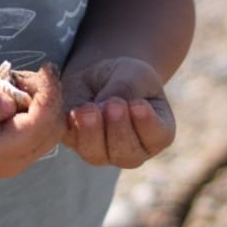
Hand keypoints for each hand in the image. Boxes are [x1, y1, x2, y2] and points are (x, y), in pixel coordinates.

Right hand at [0, 64, 64, 178]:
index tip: (46, 67)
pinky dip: (37, 109)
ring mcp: (17, 160)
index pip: (41, 124)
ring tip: (17, 84)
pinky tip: (14, 96)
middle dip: (49, 98)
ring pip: (51, 129)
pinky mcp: (16, 153)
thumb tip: (11, 102)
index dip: (50, 94)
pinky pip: (41, 130)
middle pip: (53, 128)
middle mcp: (14, 163)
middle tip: (23, 75)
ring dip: (44, 103)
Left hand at [60, 56, 175, 167]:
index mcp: (157, 134)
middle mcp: (132, 151)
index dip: (148, 123)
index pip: (157, 137)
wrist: (99, 76)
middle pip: (126, 153)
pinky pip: (68, 138)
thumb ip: (126, 89)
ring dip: (91, 131)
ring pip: (95, 152)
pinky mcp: (74, 141)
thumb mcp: (134, 74)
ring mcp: (101, 152)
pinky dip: (68, 123)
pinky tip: (71, 106)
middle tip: (114, 105)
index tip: (139, 104)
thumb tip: (102, 106)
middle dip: (118, 129)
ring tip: (89, 108)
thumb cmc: (127, 77)